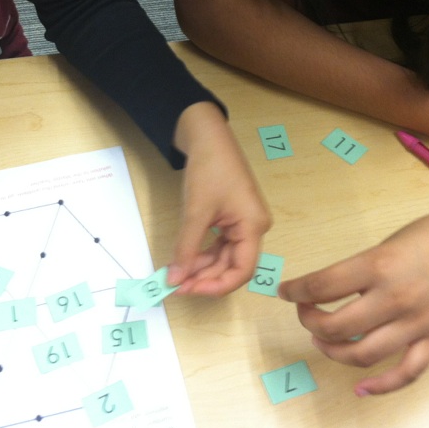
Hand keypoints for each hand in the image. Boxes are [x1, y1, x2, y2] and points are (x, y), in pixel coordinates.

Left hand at [167, 102, 272, 294]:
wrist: (208, 137)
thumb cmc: (209, 169)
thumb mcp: (196, 212)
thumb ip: (186, 248)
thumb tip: (174, 279)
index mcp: (254, 226)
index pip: (242, 270)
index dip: (216, 286)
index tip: (189, 290)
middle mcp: (254, 228)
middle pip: (232, 266)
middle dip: (204, 277)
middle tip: (175, 286)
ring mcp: (243, 223)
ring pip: (224, 257)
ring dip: (202, 268)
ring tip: (176, 276)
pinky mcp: (232, 218)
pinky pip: (219, 244)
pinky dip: (202, 254)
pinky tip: (185, 261)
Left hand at [278, 203, 428, 394]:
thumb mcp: (389, 242)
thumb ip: (361, 269)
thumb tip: (326, 291)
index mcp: (380, 265)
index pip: (322, 286)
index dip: (296, 292)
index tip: (286, 292)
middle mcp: (397, 298)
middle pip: (337, 326)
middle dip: (311, 322)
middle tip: (305, 313)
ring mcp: (418, 323)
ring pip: (363, 355)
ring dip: (334, 351)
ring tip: (324, 339)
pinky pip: (406, 374)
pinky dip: (381, 386)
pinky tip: (360, 387)